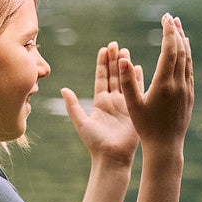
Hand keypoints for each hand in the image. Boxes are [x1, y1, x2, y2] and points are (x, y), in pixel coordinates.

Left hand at [61, 42, 138, 166]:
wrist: (112, 157)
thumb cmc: (95, 143)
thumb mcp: (81, 122)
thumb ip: (73, 105)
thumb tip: (63, 89)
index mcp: (100, 102)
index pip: (101, 78)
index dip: (102, 64)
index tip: (103, 49)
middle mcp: (113, 101)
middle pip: (114, 76)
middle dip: (114, 59)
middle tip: (115, 43)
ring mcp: (126, 104)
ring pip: (125, 80)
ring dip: (125, 66)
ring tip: (126, 50)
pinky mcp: (135, 110)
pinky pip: (137, 91)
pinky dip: (138, 79)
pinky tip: (138, 67)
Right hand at [119, 14, 192, 151]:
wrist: (166, 146)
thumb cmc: (145, 127)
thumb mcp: (132, 104)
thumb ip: (127, 80)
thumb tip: (122, 59)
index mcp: (164, 84)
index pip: (170, 50)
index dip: (168, 32)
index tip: (165, 18)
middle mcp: (178, 84)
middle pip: (181, 51)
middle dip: (176, 32)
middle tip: (171, 17)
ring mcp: (186, 90)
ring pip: (188, 60)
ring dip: (183, 42)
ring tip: (179, 28)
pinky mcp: (189, 96)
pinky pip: (189, 70)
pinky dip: (187, 57)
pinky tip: (184, 51)